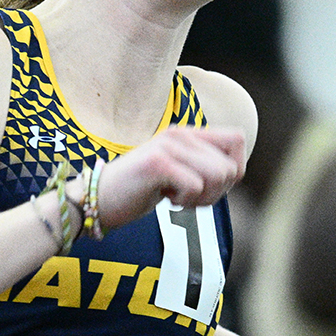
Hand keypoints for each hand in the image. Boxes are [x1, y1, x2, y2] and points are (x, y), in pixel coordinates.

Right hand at [93, 126, 244, 232]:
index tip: (210, 186)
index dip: (234, 169)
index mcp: (186, 133)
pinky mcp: (157, 163)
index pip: (237, 139)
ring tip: (177, 197)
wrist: (98, 200)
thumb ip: (204, 165)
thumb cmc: (139, 190)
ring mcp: (167, 146)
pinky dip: (185, 201)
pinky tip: (166, 198)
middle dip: (216, 193)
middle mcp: (179, 134)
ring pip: (217, 176)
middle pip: (230, 167)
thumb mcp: (178, 172)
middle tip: (188, 197)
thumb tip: (235, 171)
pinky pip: (195, 186)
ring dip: (201, 198)